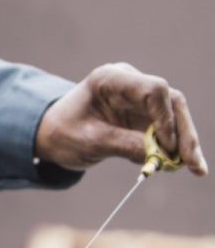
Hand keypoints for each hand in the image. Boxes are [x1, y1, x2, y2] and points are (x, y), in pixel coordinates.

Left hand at [35, 62, 206, 174]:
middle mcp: (131, 83)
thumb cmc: (64, 132)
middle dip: (183, 134)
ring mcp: (140, 98)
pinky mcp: (145, 115)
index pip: (153, 89)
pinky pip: (168, 129)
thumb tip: (163, 156)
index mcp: (111, 79)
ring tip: (196, 169)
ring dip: (186, 142)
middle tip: (192, 163)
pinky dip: (177, 148)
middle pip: (171, 102)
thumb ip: (125, 145)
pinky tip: (189, 167)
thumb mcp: (90, 142)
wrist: (51, 134)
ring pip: (176, 115)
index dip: (165, 117)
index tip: (166, 145)